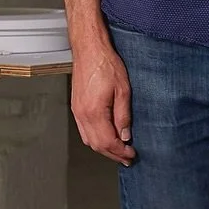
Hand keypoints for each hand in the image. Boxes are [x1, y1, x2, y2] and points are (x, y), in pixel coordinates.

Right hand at [70, 40, 136, 164]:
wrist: (89, 50)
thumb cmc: (105, 64)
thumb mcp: (123, 90)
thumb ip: (123, 115)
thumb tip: (125, 135)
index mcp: (94, 112)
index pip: (108, 142)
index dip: (120, 152)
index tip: (131, 155)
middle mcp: (82, 114)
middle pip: (97, 145)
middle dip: (113, 154)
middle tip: (127, 158)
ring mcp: (77, 111)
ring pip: (89, 140)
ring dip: (104, 148)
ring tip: (118, 151)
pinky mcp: (76, 107)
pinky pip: (84, 131)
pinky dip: (95, 139)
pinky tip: (105, 138)